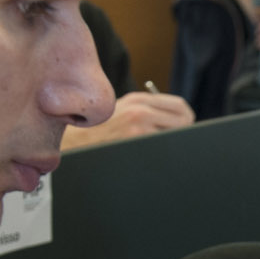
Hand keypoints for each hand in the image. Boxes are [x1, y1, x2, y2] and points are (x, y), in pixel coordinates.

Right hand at [61, 91, 195, 149]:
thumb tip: (177, 119)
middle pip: (184, 120)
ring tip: (156, 149)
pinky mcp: (136, 145)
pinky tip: (149, 157)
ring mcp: (140, 130)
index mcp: (138, 101)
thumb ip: (146, 110)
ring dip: (171, 144)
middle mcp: (142, 111)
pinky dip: (161, 155)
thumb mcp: (120, 110)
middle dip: (183, 131)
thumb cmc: (96, 131)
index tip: (184, 126)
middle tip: (175, 140)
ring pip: (175, 137)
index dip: (185, 118)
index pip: (179, 106)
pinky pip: (162, 151)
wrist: (73, 144)